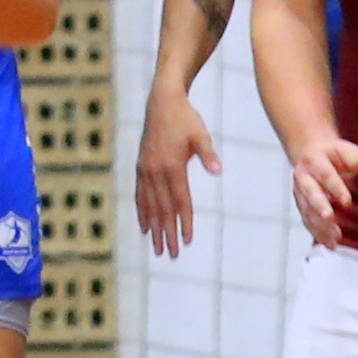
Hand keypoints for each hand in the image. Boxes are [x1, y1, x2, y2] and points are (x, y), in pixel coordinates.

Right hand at [135, 84, 220, 257]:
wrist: (161, 103)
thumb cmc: (185, 119)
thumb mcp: (201, 134)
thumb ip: (208, 155)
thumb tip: (218, 171)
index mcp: (172, 166)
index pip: (180, 201)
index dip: (184, 222)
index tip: (186, 241)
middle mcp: (155, 171)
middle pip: (163, 209)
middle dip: (166, 233)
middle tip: (169, 254)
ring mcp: (145, 170)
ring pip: (149, 205)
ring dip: (153, 228)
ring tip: (155, 246)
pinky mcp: (140, 167)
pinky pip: (140, 195)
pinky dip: (142, 212)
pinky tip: (144, 226)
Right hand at [288, 135, 357, 248]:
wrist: (311, 155)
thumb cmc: (333, 156)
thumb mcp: (346, 152)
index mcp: (314, 161)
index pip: (325, 175)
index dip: (335, 188)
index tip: (346, 201)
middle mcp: (303, 177)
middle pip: (310, 193)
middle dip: (320, 207)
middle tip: (330, 219)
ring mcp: (300, 193)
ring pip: (307, 210)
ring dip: (319, 225)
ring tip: (334, 238)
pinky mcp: (302, 206)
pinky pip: (307, 220)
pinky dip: (317, 233)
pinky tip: (329, 243)